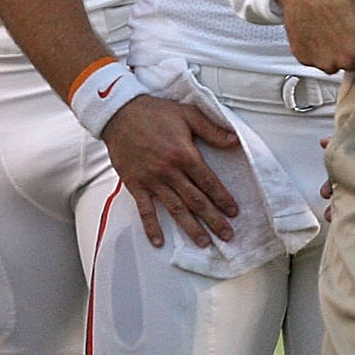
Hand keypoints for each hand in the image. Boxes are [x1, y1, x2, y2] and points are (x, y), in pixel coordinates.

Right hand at [103, 96, 243, 246]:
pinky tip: (159, 242)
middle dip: (213, 219)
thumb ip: (212, 130)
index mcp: (184, 154)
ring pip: (175, 209)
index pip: (208, 182)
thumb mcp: (187, 114)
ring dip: (190, 228)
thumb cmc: (154, 112)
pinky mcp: (135, 184)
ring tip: (204, 243)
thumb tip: (235, 141)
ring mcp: (151, 180)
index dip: (223, 198)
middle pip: (195, 200)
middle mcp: (169, 171)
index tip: (233, 212)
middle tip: (227, 236)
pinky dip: (151, 227)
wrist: (118, 113)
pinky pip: (145, 209)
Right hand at [275, 0, 354, 75]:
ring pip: (331, 64)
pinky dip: (315, 49)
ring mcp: (322, 61)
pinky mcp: (304, 57)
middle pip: (351, 66)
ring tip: (329, 29)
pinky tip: (316, 30)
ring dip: (331, 53)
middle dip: (350, 54)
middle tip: (345, 33)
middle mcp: (344, 60)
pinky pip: (313, 58)